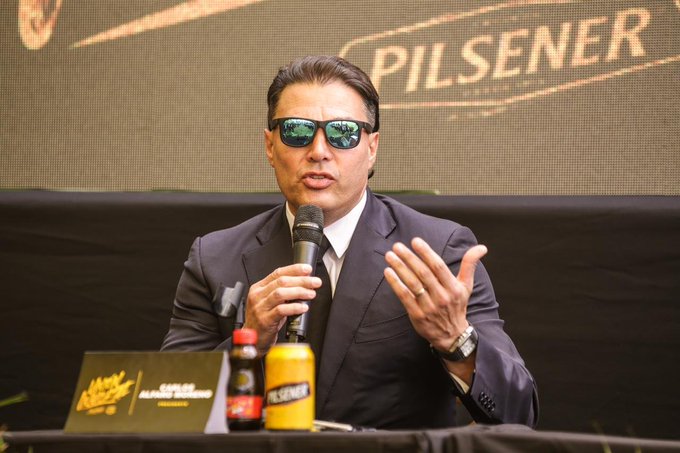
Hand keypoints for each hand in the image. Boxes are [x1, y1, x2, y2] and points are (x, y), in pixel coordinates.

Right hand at [243, 263, 320, 353]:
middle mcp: (258, 295)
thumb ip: (282, 291)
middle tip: (315, 282)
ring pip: (280, 294)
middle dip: (301, 280)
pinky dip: (294, 307)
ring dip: (299, 292)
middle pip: (281, 282)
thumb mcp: (270, 302)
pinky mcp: (264, 320)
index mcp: (259, 288)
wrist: (253, 339)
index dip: (294, 269)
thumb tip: (303, 282)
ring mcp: (260, 307)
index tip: (308, 269)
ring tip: (311, 294)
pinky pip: (281, 310)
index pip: (278, 273)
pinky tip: (303, 307)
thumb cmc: (264, 319)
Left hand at [384, 237, 486, 351]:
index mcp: (453, 287)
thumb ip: (469, 265)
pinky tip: (388, 272)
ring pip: (413, 284)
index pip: (438, 267)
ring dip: (400, 268)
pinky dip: (395, 284)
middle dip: (409, 258)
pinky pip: (405, 297)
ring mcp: (429, 307)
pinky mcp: (417, 315)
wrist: (452, 335)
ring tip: (390, 256)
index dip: (426, 253)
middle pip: (423, 274)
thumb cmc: (457, 305)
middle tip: (397, 246)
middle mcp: (442, 296)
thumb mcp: (466, 286)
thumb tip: (481, 247)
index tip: (415, 241)